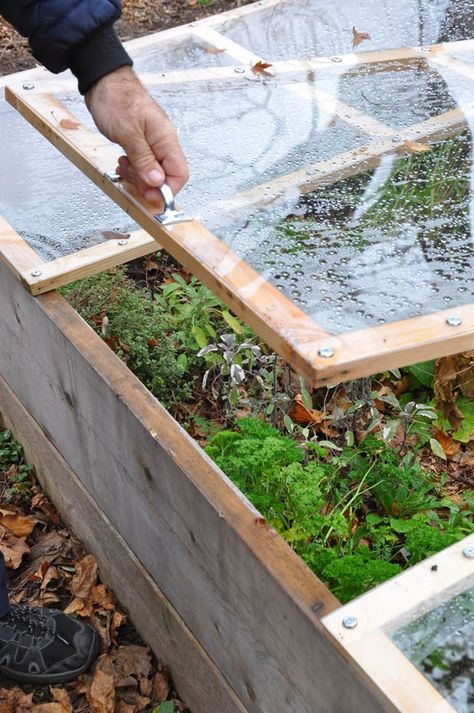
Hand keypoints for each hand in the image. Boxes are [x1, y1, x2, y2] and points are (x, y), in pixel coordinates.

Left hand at [85, 67, 188, 201]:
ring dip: (137, 176)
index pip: (179, 174)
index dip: (166, 190)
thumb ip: (144, 160)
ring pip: (152, 171)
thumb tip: (157, 183)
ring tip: (123, 166)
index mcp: (166, 139)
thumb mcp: (128, 133)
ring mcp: (152, 142)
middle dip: (147, 183)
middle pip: (165, 176)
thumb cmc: (116, 99)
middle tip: (130, 178)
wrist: (102, 79)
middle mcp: (163, 142)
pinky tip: (123, 162)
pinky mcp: (141, 141)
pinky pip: (142, 163)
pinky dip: (132, 168)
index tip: (149, 195)